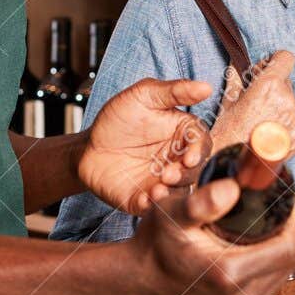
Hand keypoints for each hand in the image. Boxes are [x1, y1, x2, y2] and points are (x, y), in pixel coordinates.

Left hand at [76, 78, 212, 214]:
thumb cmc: (118, 118)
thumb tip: (206, 87)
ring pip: (178, 194)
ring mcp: (163, 183)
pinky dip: (152, 206)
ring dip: (172, 193)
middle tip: (170, 174)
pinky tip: (145, 201)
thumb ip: (175, 91)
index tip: (189, 157)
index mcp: (183, 135)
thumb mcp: (144, 96)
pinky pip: (153, 208)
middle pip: (194, 172)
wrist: (88, 145)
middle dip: (185, 175)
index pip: (201, 144)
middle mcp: (178, 162)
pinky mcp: (144, 200)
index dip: (198, 151)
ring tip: (158, 189)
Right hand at [132, 179, 294, 294]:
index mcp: (229, 273)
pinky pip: (278, 276)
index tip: (291, 193)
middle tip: (283, 199)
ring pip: (290, 267)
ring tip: (273, 215)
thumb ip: (202, 202)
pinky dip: (278, 254)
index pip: (289, 246)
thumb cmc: (158, 241)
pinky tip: (265, 237)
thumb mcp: (172, 213)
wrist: (147, 276)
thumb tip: (234, 188)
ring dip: (288, 239)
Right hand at [209, 52, 294, 160]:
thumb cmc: (227, 132)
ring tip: (263, 124)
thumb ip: (237, 76)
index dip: (276, 62)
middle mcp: (287, 99)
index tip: (268, 70)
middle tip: (258, 104)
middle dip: (275, 89)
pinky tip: (271, 135)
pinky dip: (287, 126)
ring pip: (292, 103)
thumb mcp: (228, 100)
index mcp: (269, 85)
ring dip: (281, 109)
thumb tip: (236, 61)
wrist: (234, 165)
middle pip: (287, 82)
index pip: (286, 58)